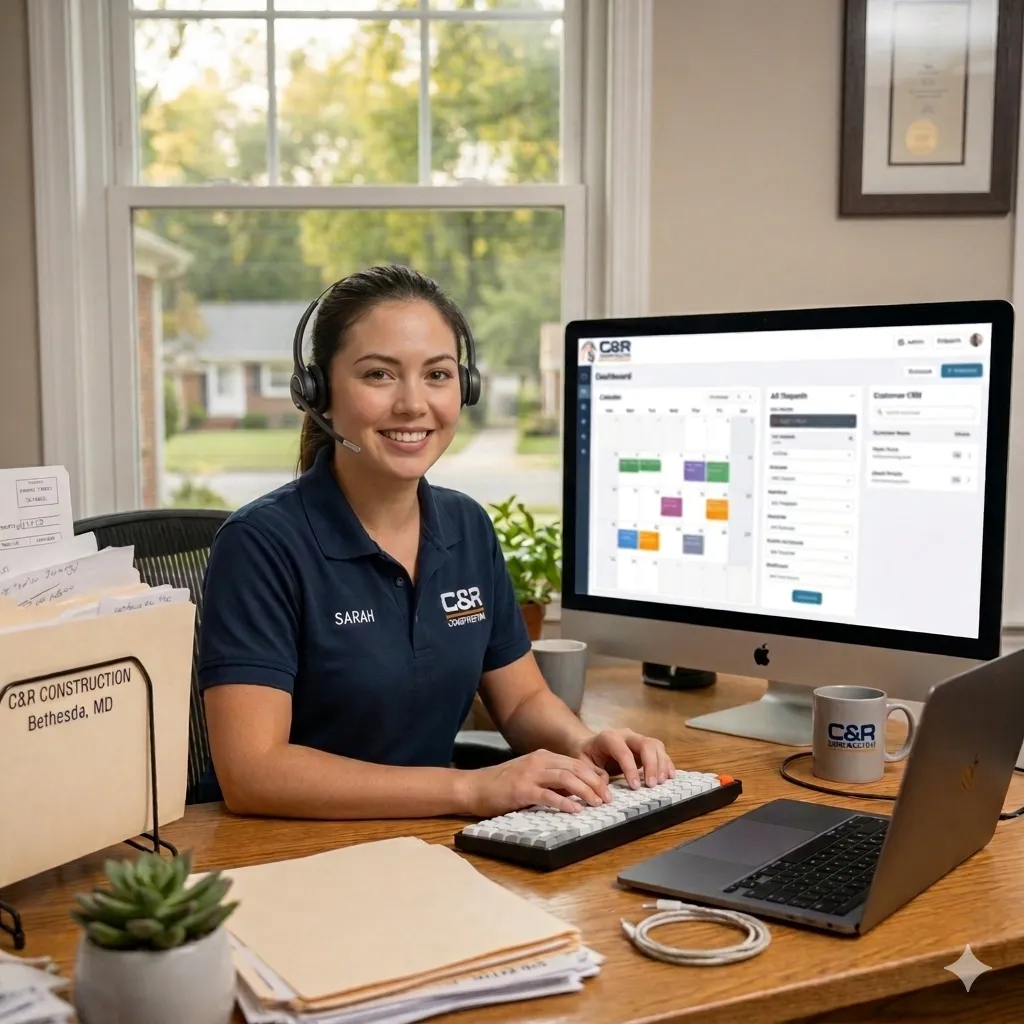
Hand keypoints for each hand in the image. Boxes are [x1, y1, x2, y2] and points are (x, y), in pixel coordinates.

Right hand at [459, 749, 611, 817]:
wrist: (474, 787)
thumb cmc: (502, 784)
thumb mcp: (530, 776)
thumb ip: (551, 780)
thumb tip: (577, 791)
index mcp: (543, 757)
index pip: (576, 762)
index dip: (594, 775)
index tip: (607, 788)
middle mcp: (538, 761)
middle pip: (575, 768)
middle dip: (595, 783)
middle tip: (608, 798)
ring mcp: (530, 775)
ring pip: (566, 778)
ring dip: (585, 791)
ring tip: (597, 804)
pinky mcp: (521, 790)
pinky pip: (548, 795)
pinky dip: (564, 802)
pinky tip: (575, 810)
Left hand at [572, 728, 674, 789]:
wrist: (590, 745)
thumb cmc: (587, 755)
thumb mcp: (582, 764)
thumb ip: (592, 773)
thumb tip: (605, 785)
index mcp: (609, 737)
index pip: (623, 751)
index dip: (630, 768)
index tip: (634, 787)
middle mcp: (626, 735)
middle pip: (645, 744)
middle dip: (651, 764)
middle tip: (652, 785)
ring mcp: (638, 739)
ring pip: (655, 745)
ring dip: (661, 764)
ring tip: (662, 782)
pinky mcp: (646, 746)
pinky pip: (660, 751)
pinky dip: (666, 763)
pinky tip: (670, 776)